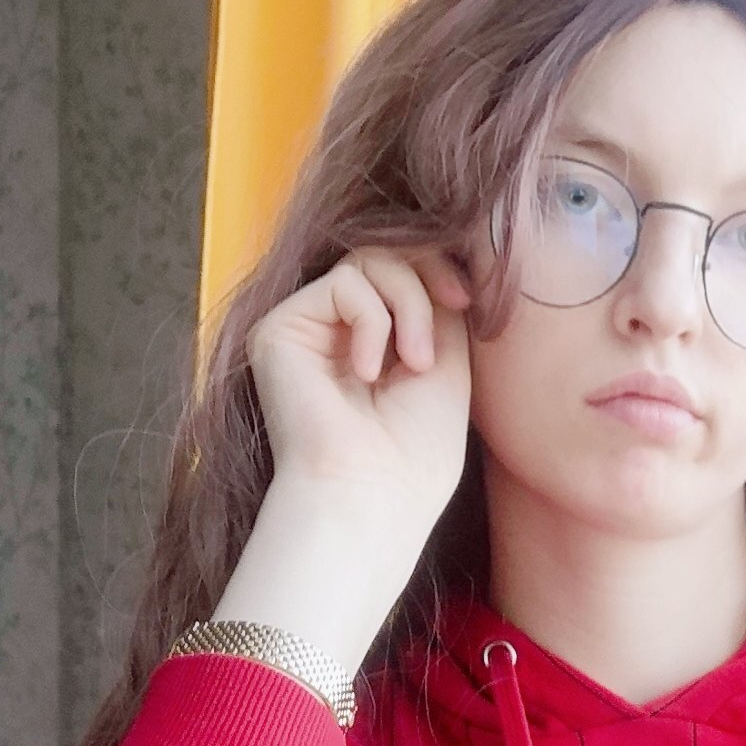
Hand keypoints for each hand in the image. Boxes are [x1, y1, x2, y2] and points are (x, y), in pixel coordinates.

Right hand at [246, 242, 475, 538]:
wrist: (374, 496)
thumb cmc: (416, 451)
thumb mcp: (446, 361)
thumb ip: (438, 303)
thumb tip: (437, 250)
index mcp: (375, 340)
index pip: (404, 268)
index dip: (438, 267)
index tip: (466, 299)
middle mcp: (334, 331)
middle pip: (387, 253)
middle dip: (427, 281)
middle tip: (443, 329)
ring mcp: (305, 328)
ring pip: (368, 260)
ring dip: (407, 305)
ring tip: (413, 364)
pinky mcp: (279, 330)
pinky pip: (343, 284)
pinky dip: (372, 321)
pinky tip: (368, 373)